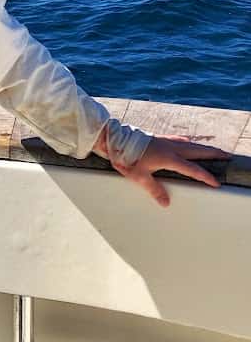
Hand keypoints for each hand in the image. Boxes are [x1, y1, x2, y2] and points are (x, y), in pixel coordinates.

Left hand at [113, 135, 229, 206]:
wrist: (115, 139)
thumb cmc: (126, 157)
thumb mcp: (139, 177)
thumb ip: (154, 190)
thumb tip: (165, 203)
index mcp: (169, 158)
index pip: (192, 169)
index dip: (205, 176)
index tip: (216, 183)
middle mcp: (170, 147)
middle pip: (197, 151)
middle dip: (213, 154)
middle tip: (227, 156)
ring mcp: (165, 141)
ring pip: (190, 144)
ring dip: (203, 148)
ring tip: (214, 150)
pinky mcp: (159, 138)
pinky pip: (179, 140)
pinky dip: (188, 142)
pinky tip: (188, 142)